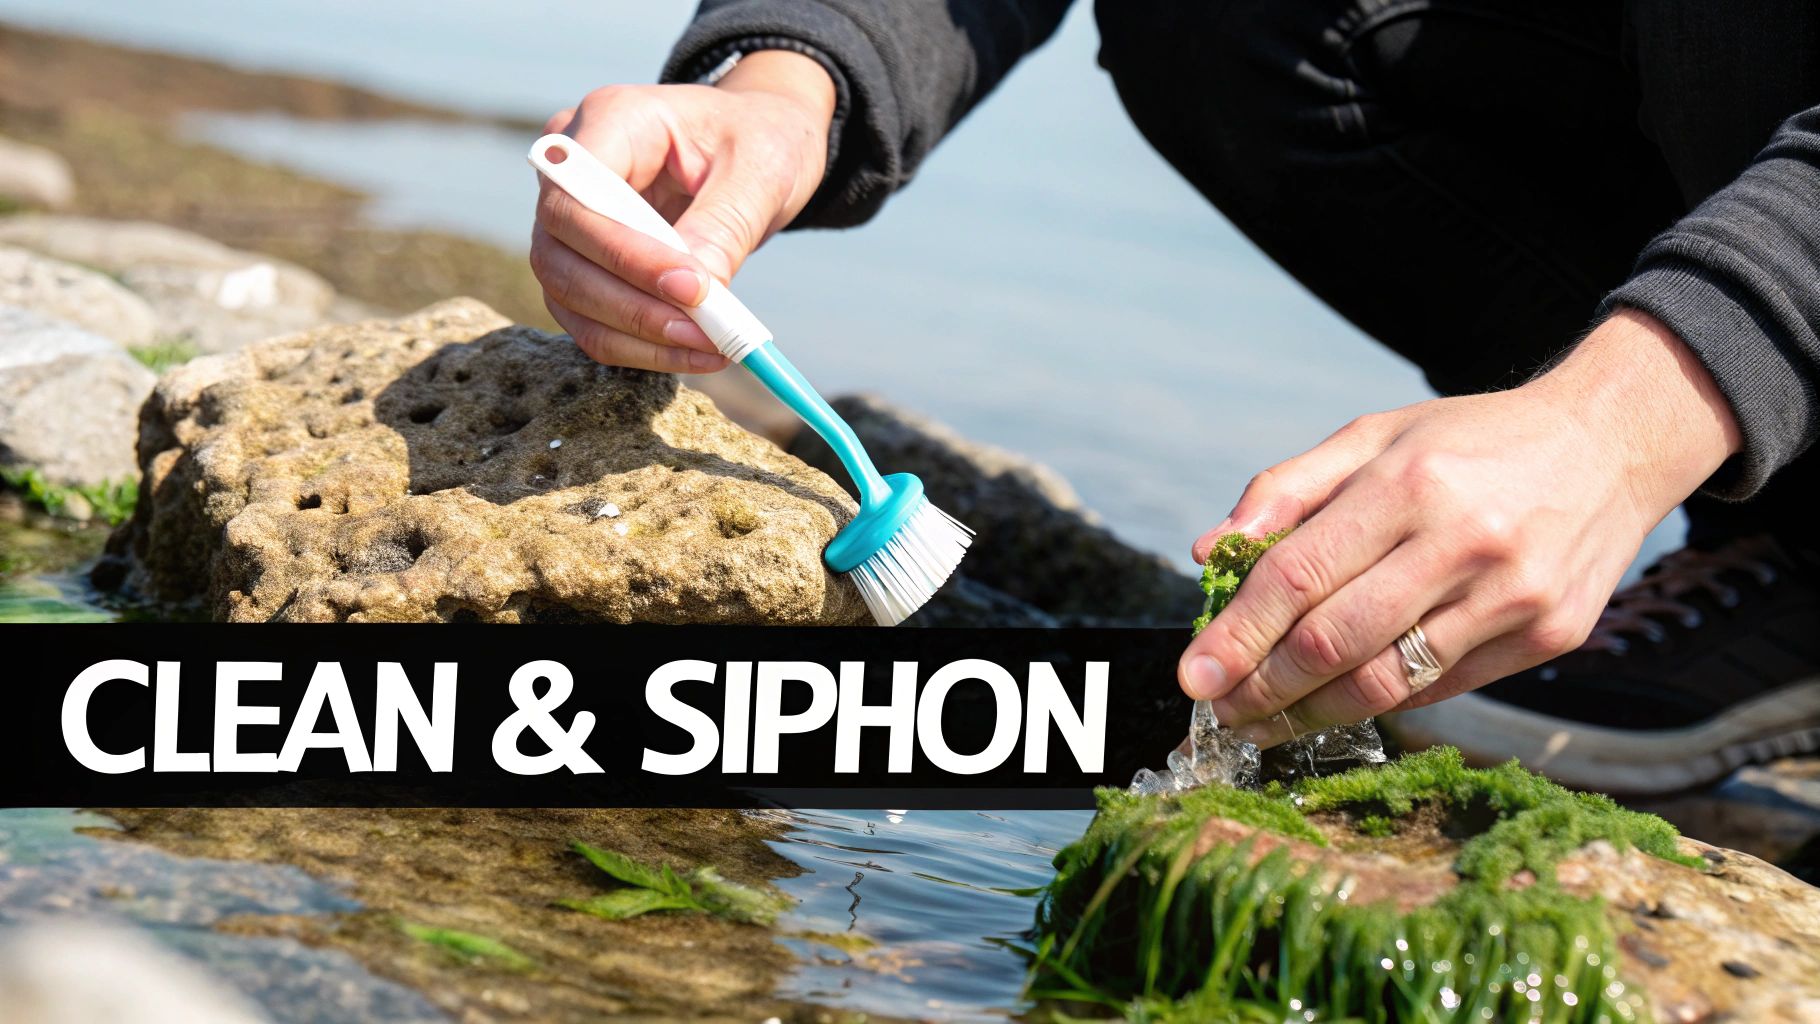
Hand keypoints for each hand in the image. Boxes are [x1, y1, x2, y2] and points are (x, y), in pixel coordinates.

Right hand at [531, 51, 835, 372]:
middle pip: (560, 253)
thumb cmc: (760, 139)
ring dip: (636, 335)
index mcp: (609, 119)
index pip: (576, 198)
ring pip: (568, 295)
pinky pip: (591, 318)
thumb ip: (722, 227)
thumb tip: (696, 299)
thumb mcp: (758, 171)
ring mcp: (569, 220)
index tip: (692, 289)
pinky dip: (639, 346)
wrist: (758, 145)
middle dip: (631, 304)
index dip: (623, 253)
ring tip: (708, 348)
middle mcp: (572, 169)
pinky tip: (694, 352)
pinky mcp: (584, 264)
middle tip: (702, 332)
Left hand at [1178, 309, 1742, 744]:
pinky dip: (1379, 701)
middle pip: (1335, 640)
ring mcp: (1513, 596)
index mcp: (1409, 483)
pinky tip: (1339, 702)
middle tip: (1219, 709)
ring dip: (1312, 712)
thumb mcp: (1374, 436)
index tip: (1192, 676)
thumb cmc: (1471, 441)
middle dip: (1263, 686)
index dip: (1238, 634)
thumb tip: (1209, 551)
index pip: (1299, 576)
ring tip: (1266, 721)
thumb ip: (1286, 489)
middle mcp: (1464, 542)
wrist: (1611, 445)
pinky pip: (1440, 687)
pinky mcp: (1549, 635)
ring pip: (1386, 681)